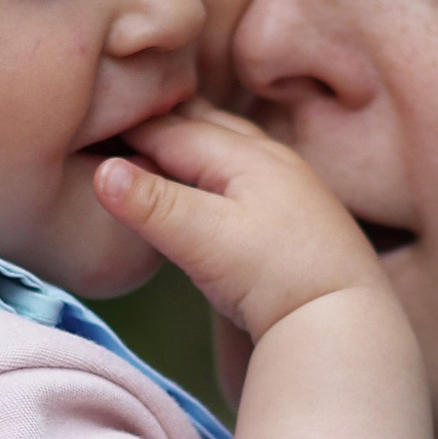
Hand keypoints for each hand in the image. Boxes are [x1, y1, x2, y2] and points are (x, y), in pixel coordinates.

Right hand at [94, 101, 392, 343]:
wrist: (346, 322)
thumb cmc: (275, 278)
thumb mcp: (204, 240)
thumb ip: (153, 204)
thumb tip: (101, 170)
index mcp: (246, 155)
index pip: (173, 130)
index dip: (130, 127)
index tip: (90, 121)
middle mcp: (273, 159)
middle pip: (206, 126)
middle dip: (163, 120)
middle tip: (121, 116)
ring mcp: (292, 185)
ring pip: (233, 146)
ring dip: (195, 139)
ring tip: (164, 138)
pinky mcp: (301, 216)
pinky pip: (249, 173)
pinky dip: (219, 166)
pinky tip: (217, 182)